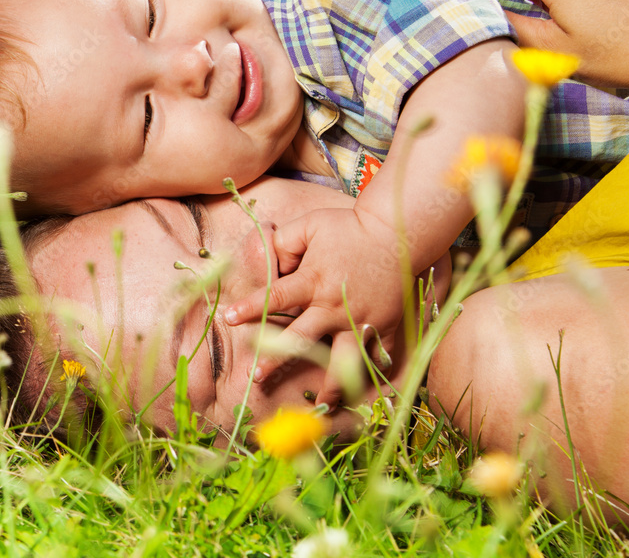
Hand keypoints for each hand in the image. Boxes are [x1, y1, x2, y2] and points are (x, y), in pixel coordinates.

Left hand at [223, 207, 405, 404]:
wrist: (399, 231)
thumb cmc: (349, 227)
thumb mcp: (310, 225)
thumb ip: (284, 243)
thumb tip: (271, 265)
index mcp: (313, 281)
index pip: (275, 298)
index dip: (250, 308)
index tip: (229, 318)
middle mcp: (334, 306)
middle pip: (300, 340)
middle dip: (276, 359)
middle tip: (256, 377)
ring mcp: (361, 320)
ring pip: (343, 361)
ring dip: (331, 384)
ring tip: (320, 403)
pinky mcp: (386, 325)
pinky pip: (376, 357)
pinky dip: (370, 374)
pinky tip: (360, 391)